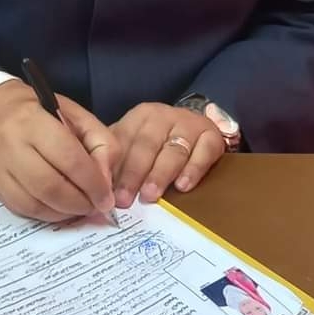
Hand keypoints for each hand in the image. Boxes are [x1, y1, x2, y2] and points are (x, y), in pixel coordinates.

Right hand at [0, 80, 119, 222]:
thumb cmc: (43, 112)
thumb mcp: (77, 115)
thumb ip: (100, 143)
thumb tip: (105, 182)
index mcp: (34, 121)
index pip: (69, 158)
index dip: (92, 183)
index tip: (106, 198)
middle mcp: (11, 144)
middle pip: (51, 186)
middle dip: (80, 203)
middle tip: (96, 206)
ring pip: (35, 203)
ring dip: (64, 213)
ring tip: (81, 208)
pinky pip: (23, 210)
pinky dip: (47, 215)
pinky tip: (61, 209)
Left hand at [110, 102, 224, 207]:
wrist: (195, 127)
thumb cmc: (158, 141)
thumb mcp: (135, 143)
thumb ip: (119, 161)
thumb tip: (101, 189)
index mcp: (141, 116)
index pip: (125, 140)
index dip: (116, 167)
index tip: (108, 192)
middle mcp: (164, 115)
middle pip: (147, 144)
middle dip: (134, 173)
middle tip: (126, 199)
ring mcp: (189, 123)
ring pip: (173, 149)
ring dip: (160, 174)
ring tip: (150, 195)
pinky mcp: (212, 135)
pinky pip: (204, 151)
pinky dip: (193, 169)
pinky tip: (183, 186)